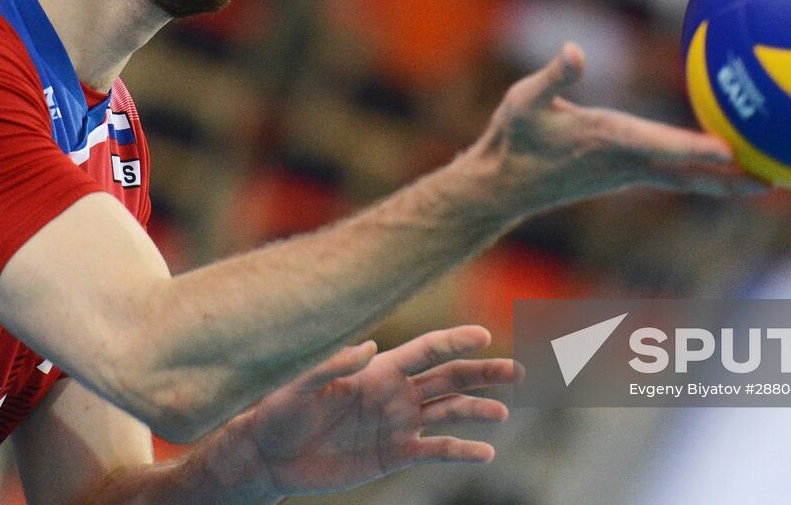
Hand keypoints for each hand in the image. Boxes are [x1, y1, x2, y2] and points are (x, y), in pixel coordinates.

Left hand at [207, 326, 518, 498]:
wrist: (271, 455)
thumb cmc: (279, 410)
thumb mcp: (300, 384)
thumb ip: (334, 364)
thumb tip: (372, 346)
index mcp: (378, 369)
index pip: (426, 350)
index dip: (455, 341)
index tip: (486, 335)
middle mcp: (396, 393)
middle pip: (450, 377)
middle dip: (483, 372)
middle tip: (519, 370)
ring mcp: (399, 423)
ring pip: (450, 411)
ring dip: (478, 410)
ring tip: (502, 412)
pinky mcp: (395, 454)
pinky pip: (436, 450)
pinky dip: (462, 449)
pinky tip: (485, 452)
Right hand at [470, 42, 766, 212]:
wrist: (501, 186)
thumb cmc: (512, 138)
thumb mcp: (522, 100)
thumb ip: (553, 76)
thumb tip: (575, 50)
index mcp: (608, 140)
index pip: (662, 146)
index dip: (698, 149)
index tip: (732, 152)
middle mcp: (626, 162)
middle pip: (690, 175)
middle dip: (731, 179)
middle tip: (774, 182)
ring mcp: (628, 173)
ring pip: (686, 178)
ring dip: (725, 180)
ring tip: (766, 179)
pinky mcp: (625, 174)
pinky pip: (674, 174)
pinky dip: (703, 172)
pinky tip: (723, 164)